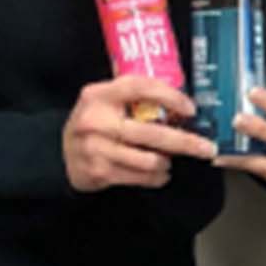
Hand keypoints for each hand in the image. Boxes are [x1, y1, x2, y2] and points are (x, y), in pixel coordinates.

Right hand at [62, 77, 215, 192]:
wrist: (59, 153)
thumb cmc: (95, 122)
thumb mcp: (106, 100)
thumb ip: (135, 95)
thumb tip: (181, 100)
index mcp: (99, 94)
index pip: (140, 88)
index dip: (170, 96)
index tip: (191, 109)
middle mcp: (96, 120)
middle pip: (151, 132)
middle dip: (185, 142)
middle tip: (206, 148)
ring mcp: (95, 148)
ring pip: (149, 159)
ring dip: (167, 161)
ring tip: (168, 159)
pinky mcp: (99, 172)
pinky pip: (140, 177)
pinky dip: (157, 177)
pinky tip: (159, 173)